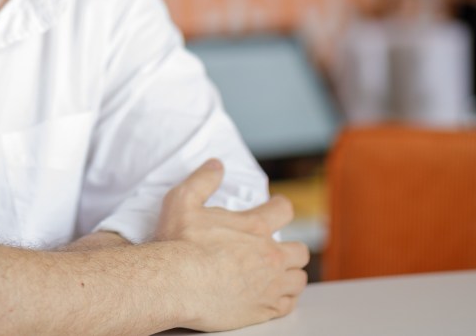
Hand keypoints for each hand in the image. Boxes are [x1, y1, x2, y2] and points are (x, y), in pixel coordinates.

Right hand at [154, 159, 309, 331]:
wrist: (175, 284)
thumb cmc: (179, 244)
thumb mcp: (183, 201)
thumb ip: (202, 180)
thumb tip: (216, 165)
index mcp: (254, 227)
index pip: (284, 210)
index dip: (281, 207)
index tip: (277, 208)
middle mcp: (269, 255)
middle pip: (300, 251)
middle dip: (291, 249)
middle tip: (278, 250)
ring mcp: (269, 284)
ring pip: (299, 279)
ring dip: (291, 275)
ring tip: (280, 276)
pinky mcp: (264, 309)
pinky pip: (289, 305)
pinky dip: (284, 300)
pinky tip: (274, 298)